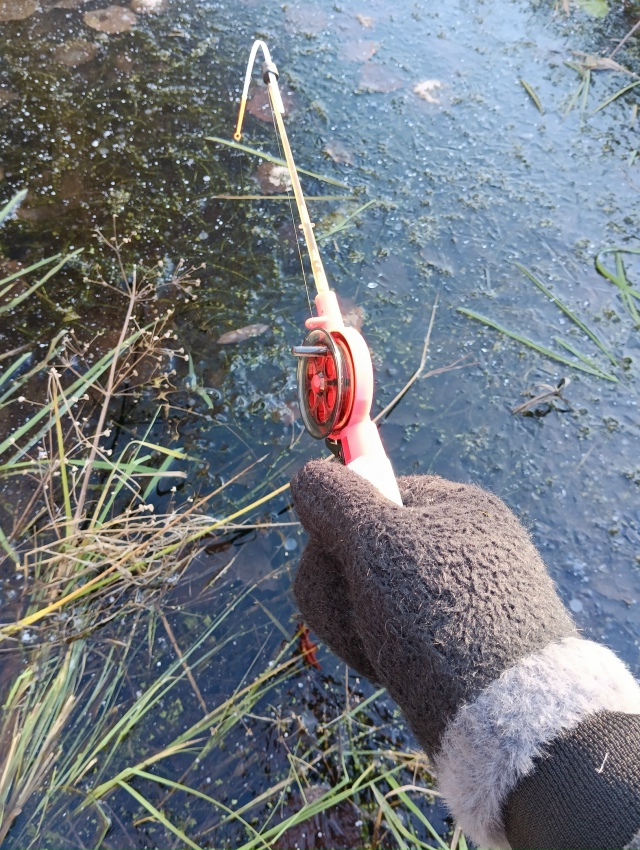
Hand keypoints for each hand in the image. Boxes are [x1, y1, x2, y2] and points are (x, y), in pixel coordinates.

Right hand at [290, 460, 574, 756]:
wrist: (503, 710)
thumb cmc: (436, 606)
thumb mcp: (375, 540)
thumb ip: (335, 500)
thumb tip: (307, 476)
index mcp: (456, 506)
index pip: (375, 494)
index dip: (342, 525)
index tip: (336, 552)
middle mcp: (463, 545)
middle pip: (368, 548)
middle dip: (343, 584)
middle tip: (359, 610)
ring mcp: (462, 596)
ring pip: (373, 596)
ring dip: (355, 621)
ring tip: (377, 647)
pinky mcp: (457, 641)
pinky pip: (396, 633)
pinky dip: (381, 649)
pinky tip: (390, 669)